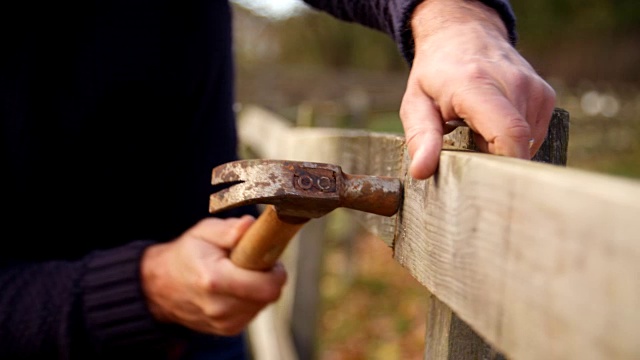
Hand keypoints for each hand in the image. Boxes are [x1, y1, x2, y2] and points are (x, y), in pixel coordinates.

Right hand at [140, 215, 286, 335]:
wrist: (160, 287)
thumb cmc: (185, 255)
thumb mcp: (203, 232)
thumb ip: (229, 229)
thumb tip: (251, 226)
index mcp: (214, 280)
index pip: (267, 287)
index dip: (276, 271)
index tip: (268, 257)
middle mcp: (220, 307)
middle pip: (269, 296)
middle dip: (268, 277)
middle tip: (253, 262)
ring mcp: (224, 323)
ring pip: (263, 304)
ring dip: (259, 288)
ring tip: (240, 274)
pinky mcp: (227, 330)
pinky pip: (253, 312)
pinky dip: (251, 298)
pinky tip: (235, 287)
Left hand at [400, 0, 555, 178]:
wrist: (463, 34)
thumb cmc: (436, 74)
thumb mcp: (416, 105)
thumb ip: (421, 139)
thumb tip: (421, 171)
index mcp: (477, 86)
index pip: (509, 133)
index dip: (504, 165)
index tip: (488, 184)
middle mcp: (514, 84)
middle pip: (516, 145)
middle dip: (492, 159)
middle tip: (466, 147)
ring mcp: (534, 89)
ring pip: (526, 143)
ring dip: (502, 148)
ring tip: (477, 131)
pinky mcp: (545, 96)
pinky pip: (534, 135)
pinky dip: (513, 139)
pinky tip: (493, 125)